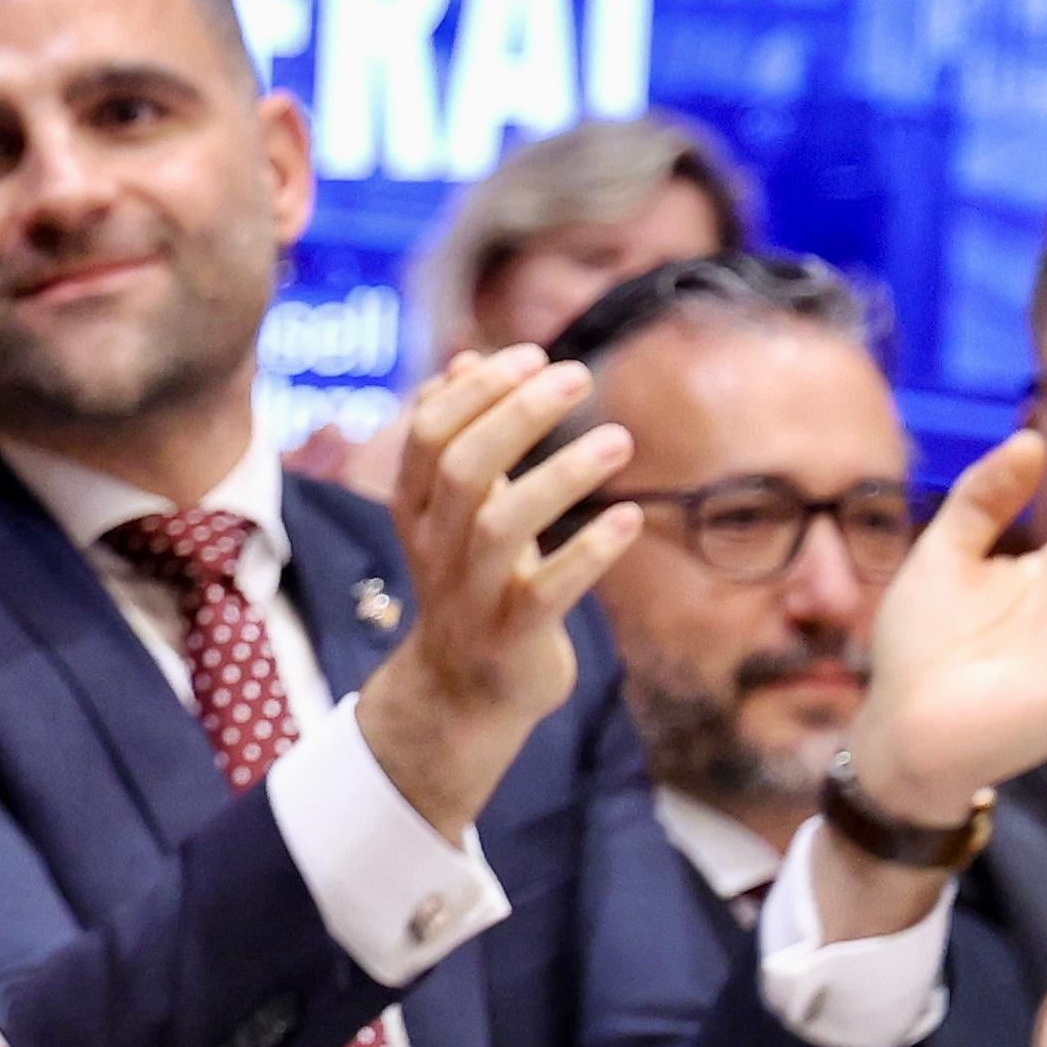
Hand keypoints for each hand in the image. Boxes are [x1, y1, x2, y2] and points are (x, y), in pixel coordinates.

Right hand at [350, 347, 647, 836]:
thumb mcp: (456, 509)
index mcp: (416, 509)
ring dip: (562, 477)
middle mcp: (434, 548)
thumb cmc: (472, 581)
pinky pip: (549, 591)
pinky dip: (590, 553)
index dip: (478, 389)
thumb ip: (461, 437)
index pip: (430, 433)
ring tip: (620, 440)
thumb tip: (465, 359)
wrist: (464, 691)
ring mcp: (470, 595)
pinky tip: (630, 519)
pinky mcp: (512, 637)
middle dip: (518, 414)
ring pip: (501, 526)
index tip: (533, 355)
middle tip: (577, 376)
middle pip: (464, 467)